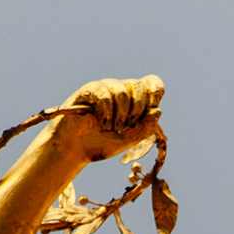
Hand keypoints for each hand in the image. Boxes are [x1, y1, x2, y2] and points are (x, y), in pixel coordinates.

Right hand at [49, 76, 164, 161]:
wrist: (76, 151)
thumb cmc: (102, 143)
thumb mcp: (130, 139)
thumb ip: (146, 127)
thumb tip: (158, 110)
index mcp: (134, 99)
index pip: (152, 83)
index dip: (155, 93)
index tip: (150, 112)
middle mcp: (121, 90)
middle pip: (139, 87)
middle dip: (137, 110)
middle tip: (127, 127)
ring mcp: (104, 88)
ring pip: (122, 92)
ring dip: (120, 115)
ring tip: (112, 129)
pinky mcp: (89, 90)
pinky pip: (104, 94)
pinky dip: (107, 111)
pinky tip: (102, 124)